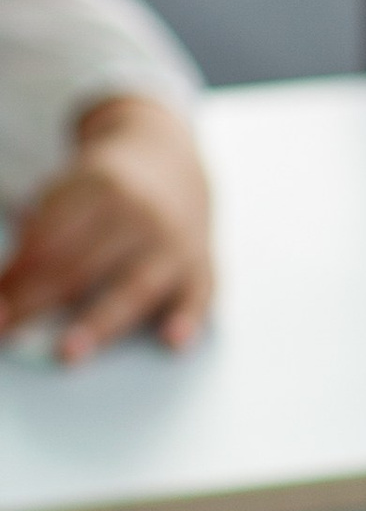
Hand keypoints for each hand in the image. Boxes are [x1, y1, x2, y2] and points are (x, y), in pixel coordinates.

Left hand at [0, 97, 212, 359]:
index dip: (16, 278)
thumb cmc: (103, 189)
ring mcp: (174, 242)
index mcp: (99, 189)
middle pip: (80, 268)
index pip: (49, 242)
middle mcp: (140, 215)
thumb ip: (39, 236)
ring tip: (67, 353)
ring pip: (135, 288)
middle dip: (36, 304)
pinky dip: (188, 317)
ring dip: (100, 323)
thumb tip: (7, 291)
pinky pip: (198, 294)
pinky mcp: (202, 264)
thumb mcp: (67, 193)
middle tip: (5, 332)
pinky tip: (172, 341)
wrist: (170, 157)